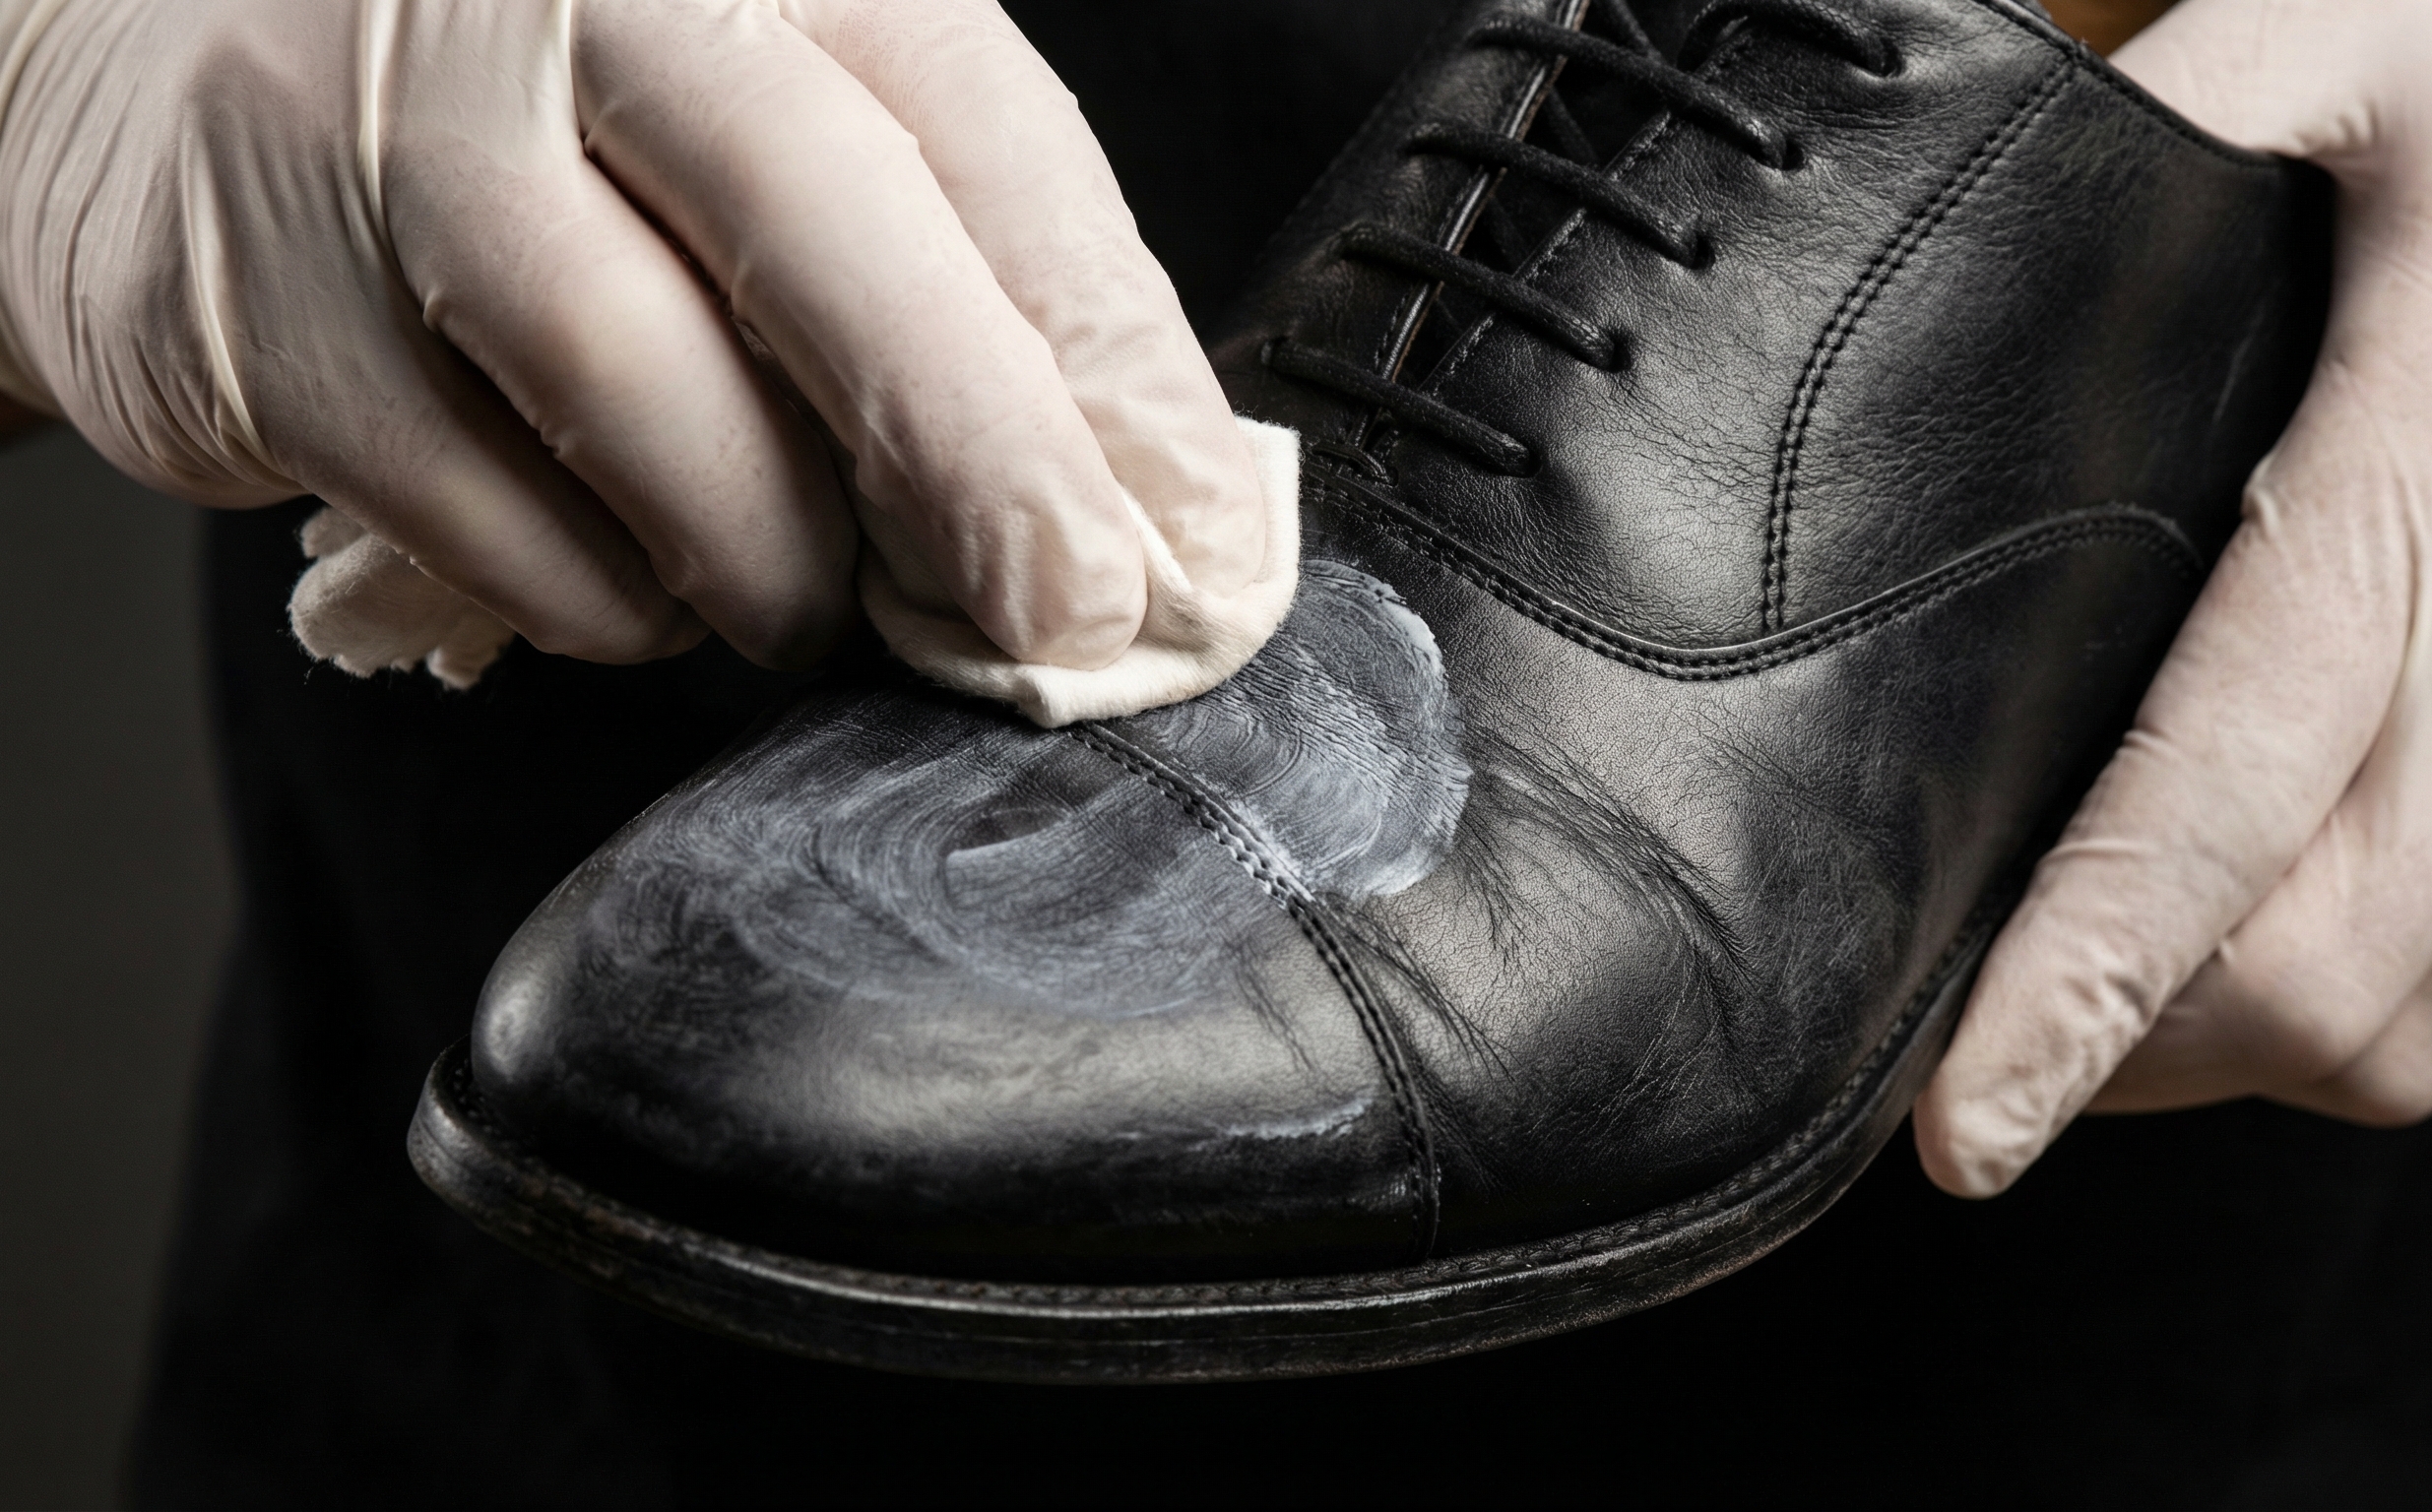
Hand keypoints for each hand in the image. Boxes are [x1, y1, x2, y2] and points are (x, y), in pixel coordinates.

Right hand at [0, 0, 1262, 671]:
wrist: (155, 51)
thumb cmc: (527, 98)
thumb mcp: (759, 99)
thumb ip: (949, 253)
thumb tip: (1156, 493)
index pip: (978, 135)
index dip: (1099, 357)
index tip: (1183, 536)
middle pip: (823, 234)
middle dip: (978, 462)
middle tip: (1063, 619)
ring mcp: (390, 147)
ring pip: (649, 408)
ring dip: (771, 563)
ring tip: (804, 602)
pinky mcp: (260, 320)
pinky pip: (497, 527)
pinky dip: (605, 599)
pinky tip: (631, 578)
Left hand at [1916, 0, 2431, 1193]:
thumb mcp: (2328, 42)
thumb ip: (2126, 163)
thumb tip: (1914, 289)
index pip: (2228, 804)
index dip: (2084, 991)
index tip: (1966, 1124)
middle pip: (2326, 983)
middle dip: (2129, 1054)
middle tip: (1981, 1044)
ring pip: (2427, 1021)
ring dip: (2242, 1049)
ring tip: (2103, 1009)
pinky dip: (2374, 1005)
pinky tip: (2274, 932)